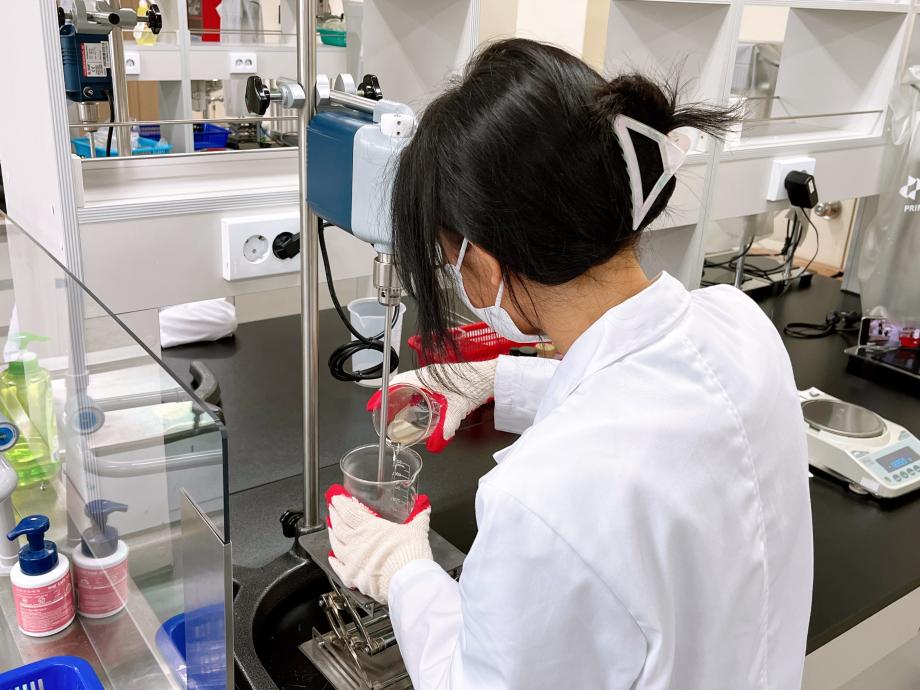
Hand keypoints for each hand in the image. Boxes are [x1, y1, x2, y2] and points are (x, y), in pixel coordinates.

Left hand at [326, 485, 432, 603]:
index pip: (349, 511)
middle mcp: (357, 543)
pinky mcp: (353, 579)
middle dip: (334, 515)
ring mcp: (352, 562)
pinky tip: (332, 558)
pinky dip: (333, 561)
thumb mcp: (417, 530)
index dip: (340, 502)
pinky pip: (338, 568)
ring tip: (331, 529)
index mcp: (370, 528)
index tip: (337, 497)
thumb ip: (419, 517)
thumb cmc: (410, 555)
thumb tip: (424, 507)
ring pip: (335, 545)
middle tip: (332, 509)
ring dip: (332, 535)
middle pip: (339, 526)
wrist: (409, 582)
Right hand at [367, 360, 497, 451]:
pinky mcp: (441, 380)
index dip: (381, 395)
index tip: (372, 406)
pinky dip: (413, 398)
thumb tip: (435, 446)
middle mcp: (426, 374)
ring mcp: (433, 376)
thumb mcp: (457, 410)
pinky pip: (420, 388)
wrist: (490, 375)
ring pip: (410, 386)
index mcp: (424, 377)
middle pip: (399, 385)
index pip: (395, 384)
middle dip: (389, 400)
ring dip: (401, 398)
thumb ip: (445, 429)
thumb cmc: (474, 384)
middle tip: (383, 414)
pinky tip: (417, 410)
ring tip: (396, 414)